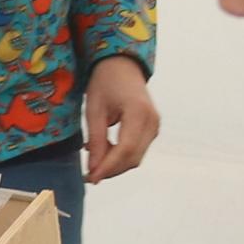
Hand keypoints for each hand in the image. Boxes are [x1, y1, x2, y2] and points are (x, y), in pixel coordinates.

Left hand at [84, 56, 158, 180]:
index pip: (125, 149)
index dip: (108, 167)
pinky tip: (104, 151)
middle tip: (88, 174)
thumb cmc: (105, 81)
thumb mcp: (94, 109)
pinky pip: (137, 150)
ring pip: (136, 157)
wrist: (122, 65)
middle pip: (133, 158)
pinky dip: (121, 156)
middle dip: (111, 169)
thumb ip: (95, 140)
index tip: (91, 178)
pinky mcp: (152, 129)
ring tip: (94, 160)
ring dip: (115, 164)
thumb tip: (94, 168)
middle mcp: (152, 121)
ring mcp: (154, 126)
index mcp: (138, 112)